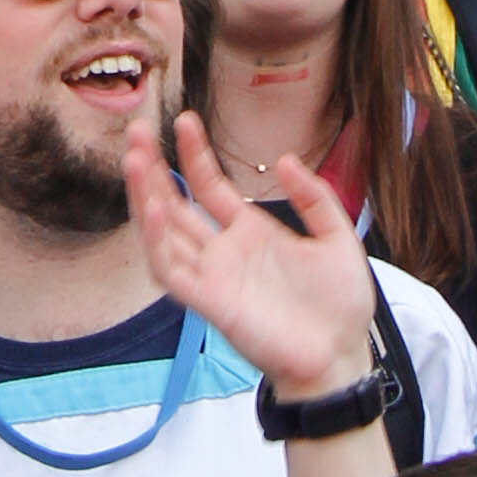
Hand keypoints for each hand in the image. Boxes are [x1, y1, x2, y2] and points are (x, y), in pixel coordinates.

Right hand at [125, 113, 376, 401]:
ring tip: (134, 161)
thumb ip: (314, 198)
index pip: (208, 186)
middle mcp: (223, 251)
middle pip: (175, 204)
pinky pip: (172, 272)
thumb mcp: (336, 238)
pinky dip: (157, 243)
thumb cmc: (340, 305)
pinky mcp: (210, 303)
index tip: (185, 120)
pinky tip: (153, 210)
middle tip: (136, 131)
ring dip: (145, 199)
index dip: (194, 154)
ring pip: (163, 234)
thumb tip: (284, 159)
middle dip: (152, 169)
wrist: (342, 356)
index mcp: (249, 232)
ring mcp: (213, 277)